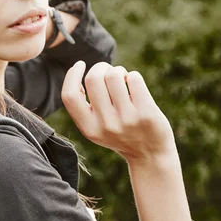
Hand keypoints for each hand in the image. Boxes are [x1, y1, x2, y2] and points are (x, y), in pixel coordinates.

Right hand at [61, 61, 176, 162]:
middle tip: (109, 71)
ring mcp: (126, 119)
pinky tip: (135, 86)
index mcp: (88, 128)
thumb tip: (77, 72)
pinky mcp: (146, 113)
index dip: (72, 75)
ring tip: (123, 80)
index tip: (80, 65)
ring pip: (114, 75)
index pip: (70, 96)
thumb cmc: (120, 134)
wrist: (150, 155)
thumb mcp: (96, 128)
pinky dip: (133, 76)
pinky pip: (134, 78)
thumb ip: (85, 107)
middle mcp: (105, 125)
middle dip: (101, 67)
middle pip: (93, 79)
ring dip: (119, 71)